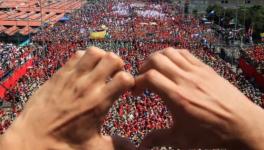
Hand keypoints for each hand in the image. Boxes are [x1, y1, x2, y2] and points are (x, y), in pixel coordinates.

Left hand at [0, 47, 135, 149]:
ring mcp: (72, 77)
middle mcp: (88, 85)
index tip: (126, 88)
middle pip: (112, 59)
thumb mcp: (95, 148)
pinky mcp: (59, 74)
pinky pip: (76, 55)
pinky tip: (85, 69)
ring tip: (101, 68)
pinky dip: (85, 57)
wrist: (31, 139)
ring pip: (94, 52)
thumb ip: (118, 146)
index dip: (130, 81)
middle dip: (119, 65)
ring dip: (102, 58)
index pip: (124, 78)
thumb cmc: (64, 145)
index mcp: (99, 102)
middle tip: (115, 74)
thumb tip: (134, 147)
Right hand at [134, 47, 263, 148]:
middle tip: (143, 78)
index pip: (149, 77)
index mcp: (176, 97)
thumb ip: (158, 138)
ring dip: (157, 58)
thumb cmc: (211, 133)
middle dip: (143, 67)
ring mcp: (196, 71)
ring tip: (155, 69)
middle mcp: (184, 80)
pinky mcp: (205, 68)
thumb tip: (141, 146)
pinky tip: (172, 66)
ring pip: (170, 52)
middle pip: (156, 60)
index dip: (137, 82)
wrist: (242, 124)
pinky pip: (185, 53)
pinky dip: (173, 55)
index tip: (135, 92)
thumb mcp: (181, 139)